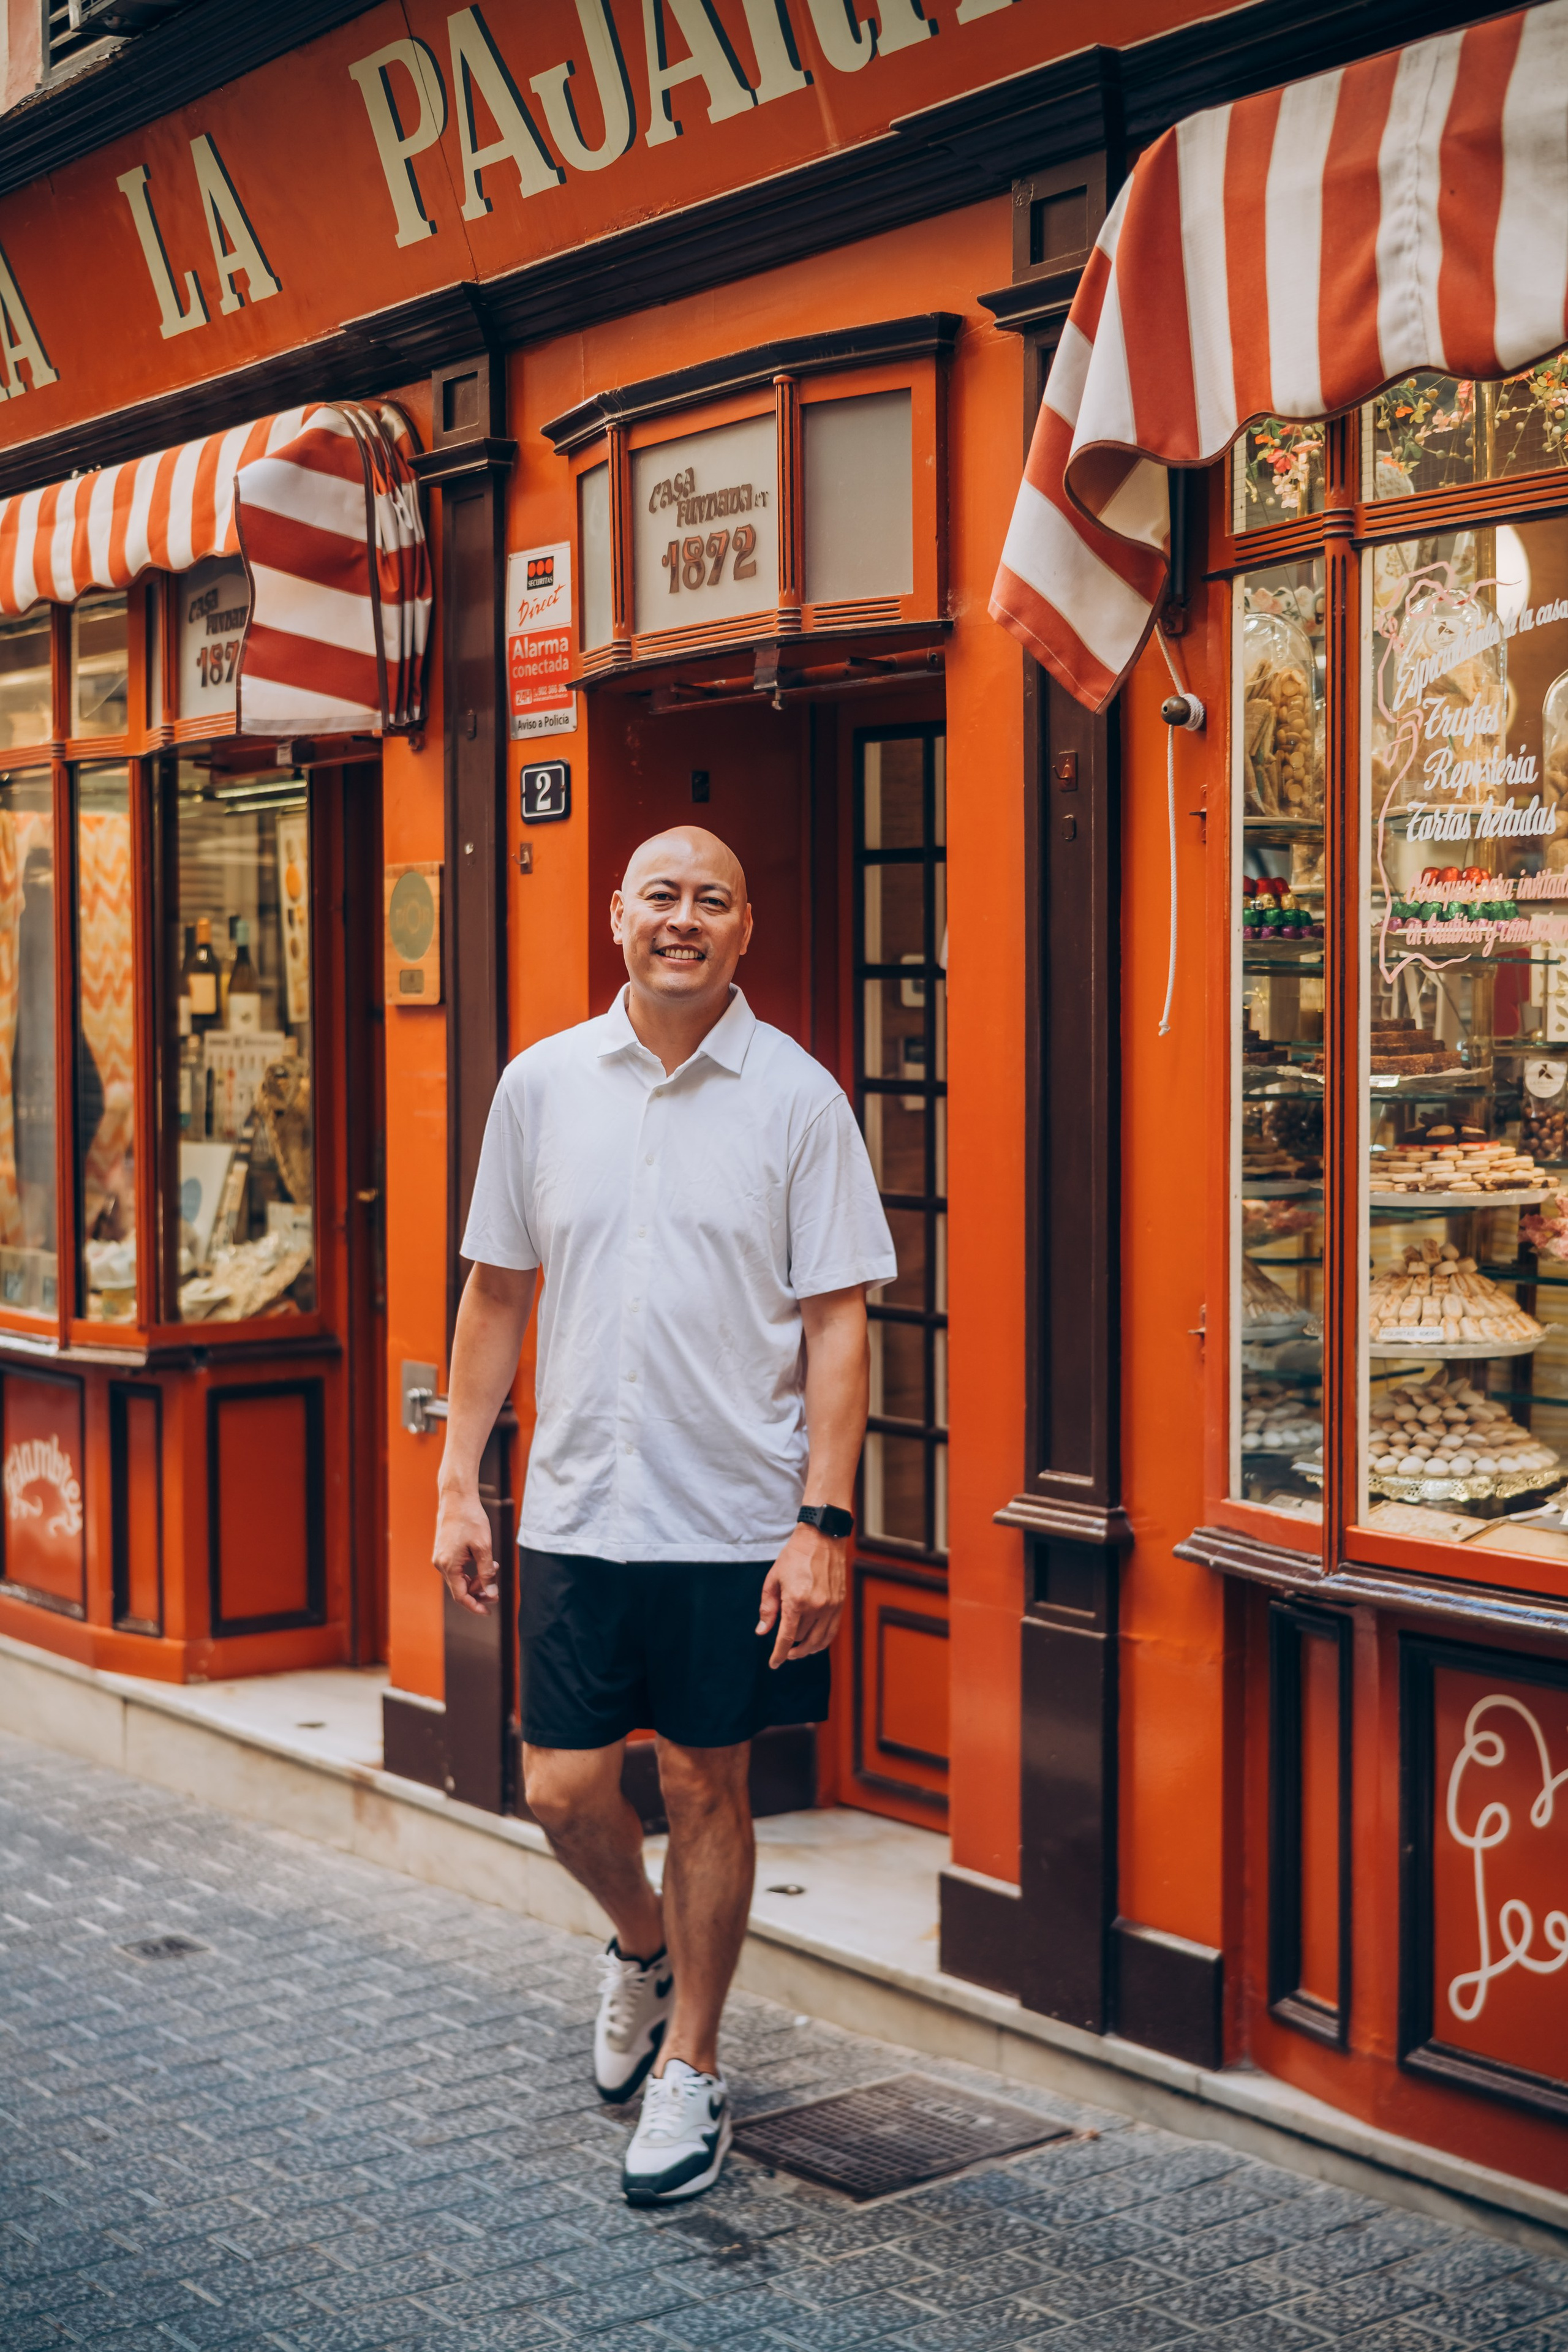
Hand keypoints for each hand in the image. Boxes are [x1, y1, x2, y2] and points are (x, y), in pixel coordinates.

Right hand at [433, 1486, 497, 1615]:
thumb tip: (491, 1594)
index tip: (489, 1612)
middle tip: (496, 1590)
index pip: (461, 1596)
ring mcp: (440, 1557)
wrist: (457, 1497)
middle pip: (460, 1589)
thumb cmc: (471, 1519)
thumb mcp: (483, 1547)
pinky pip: (457, 1568)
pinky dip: (471, 1569)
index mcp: (448, 1565)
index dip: (475, 1606)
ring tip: (493, 1567)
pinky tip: (484, 1561)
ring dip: (476, 1579)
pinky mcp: (443, 1550)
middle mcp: (440, 1564)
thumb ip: (487, 1573)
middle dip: (479, 1591)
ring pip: (459, 1578)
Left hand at [757, 1523, 846, 1666]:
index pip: (786, 1638)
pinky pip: (832, 1631)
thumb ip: (768, 1607)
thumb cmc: (794, 1556)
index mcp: (796, 1601)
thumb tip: (762, 1631)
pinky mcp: (840, 1604)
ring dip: (807, 1650)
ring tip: (798, 1651)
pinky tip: (814, 1643)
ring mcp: (831, 1606)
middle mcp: (816, 1607)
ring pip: (819, 1640)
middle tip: (784, 1652)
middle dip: (791, 1649)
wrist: (822, 1538)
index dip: (778, 1654)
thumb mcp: (773, 1579)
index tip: (774, 1664)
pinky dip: (823, 1641)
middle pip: (802, 1640)